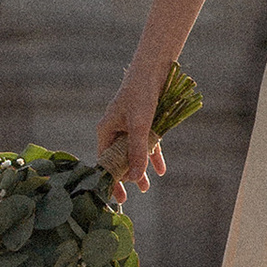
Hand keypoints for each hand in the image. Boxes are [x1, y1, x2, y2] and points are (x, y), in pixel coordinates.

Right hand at [96, 76, 166, 199]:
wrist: (154, 70)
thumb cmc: (141, 95)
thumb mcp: (140, 126)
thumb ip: (138, 151)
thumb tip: (137, 178)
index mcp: (106, 131)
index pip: (105, 161)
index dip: (111, 179)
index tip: (118, 196)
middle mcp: (115, 130)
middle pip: (119, 159)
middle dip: (127, 176)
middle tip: (132, 195)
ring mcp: (129, 127)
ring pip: (133, 153)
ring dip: (140, 169)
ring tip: (147, 188)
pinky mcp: (143, 122)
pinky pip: (147, 144)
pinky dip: (153, 156)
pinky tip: (161, 170)